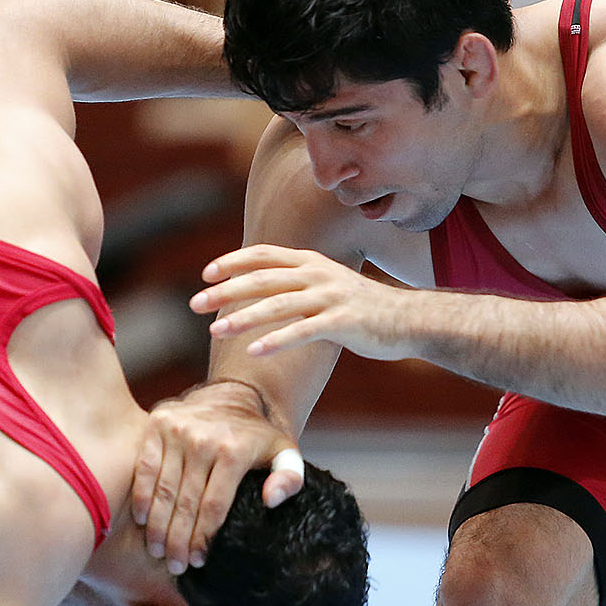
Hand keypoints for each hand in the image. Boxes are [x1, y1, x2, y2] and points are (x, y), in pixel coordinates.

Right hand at [131, 381, 298, 573]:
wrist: (236, 394)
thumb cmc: (259, 436)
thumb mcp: (285, 453)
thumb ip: (289, 478)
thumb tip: (271, 501)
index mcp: (234, 450)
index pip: (213, 506)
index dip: (204, 538)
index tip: (198, 561)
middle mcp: (203, 438)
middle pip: (186, 502)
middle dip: (178, 540)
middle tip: (175, 565)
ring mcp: (177, 430)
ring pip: (162, 489)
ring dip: (157, 526)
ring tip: (158, 551)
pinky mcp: (157, 423)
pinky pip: (144, 468)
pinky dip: (141, 497)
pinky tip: (142, 521)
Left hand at [192, 245, 415, 360]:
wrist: (410, 320)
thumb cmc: (363, 309)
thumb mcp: (328, 286)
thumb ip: (298, 285)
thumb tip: (261, 292)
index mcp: (312, 263)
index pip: (264, 254)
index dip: (233, 261)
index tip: (206, 273)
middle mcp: (318, 274)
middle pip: (263, 278)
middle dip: (226, 290)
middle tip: (195, 303)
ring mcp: (331, 297)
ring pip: (278, 304)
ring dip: (243, 317)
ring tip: (215, 330)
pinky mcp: (343, 321)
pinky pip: (303, 331)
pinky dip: (277, 339)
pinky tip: (254, 350)